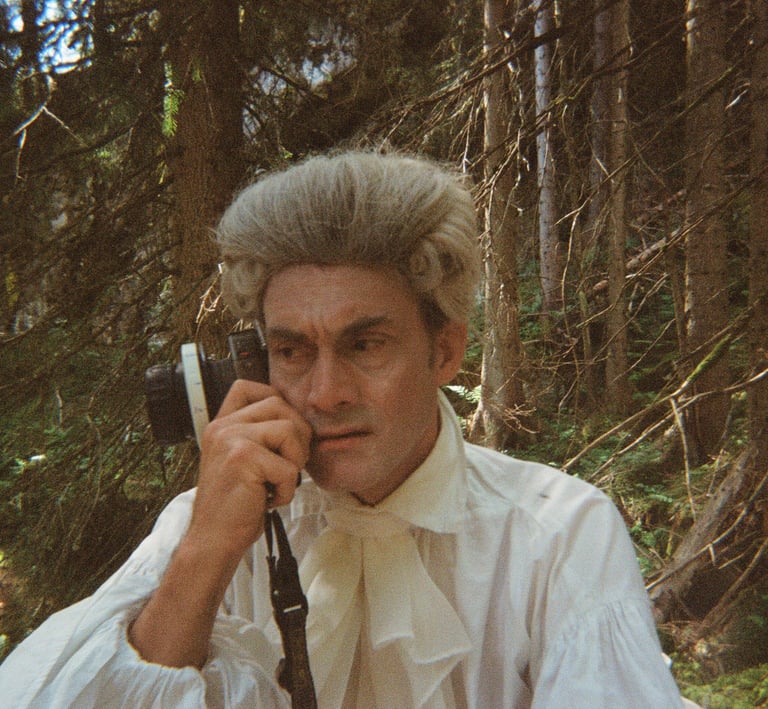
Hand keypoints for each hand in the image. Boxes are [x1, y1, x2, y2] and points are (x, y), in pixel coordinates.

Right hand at [187, 379, 311, 559]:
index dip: (274, 401)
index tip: (280, 433)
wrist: (213, 540)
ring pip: (290, 430)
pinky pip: (289, 466)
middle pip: (279, 404)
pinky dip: (288, 489)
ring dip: (294, 462)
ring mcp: (231, 439)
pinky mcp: (243, 459)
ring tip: (276, 482)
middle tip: (287, 466)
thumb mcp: (242, 461)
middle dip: (296, 435)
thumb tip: (300, 420)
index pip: (247, 387)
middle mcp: (223, 427)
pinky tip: (269, 500)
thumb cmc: (236, 504)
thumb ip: (258, 435)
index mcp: (221, 425)